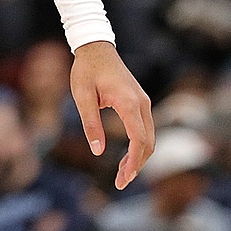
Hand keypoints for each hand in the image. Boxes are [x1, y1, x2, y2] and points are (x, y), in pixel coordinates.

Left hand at [70, 40, 153, 189]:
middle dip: (137, 165)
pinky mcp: (140, 102)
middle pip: (149, 142)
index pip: (139, 139)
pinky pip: (145, 129)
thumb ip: (90, 123)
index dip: (134, 162)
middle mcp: (142, 103)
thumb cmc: (86, 70)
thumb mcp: (81, 96)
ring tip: (122, 174)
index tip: (125, 179)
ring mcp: (144, 102)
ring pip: (149, 138)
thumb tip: (98, 152)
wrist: (96, 47)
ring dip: (139, 158)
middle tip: (120, 183)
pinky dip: (139, 146)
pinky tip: (126, 158)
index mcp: (128, 102)